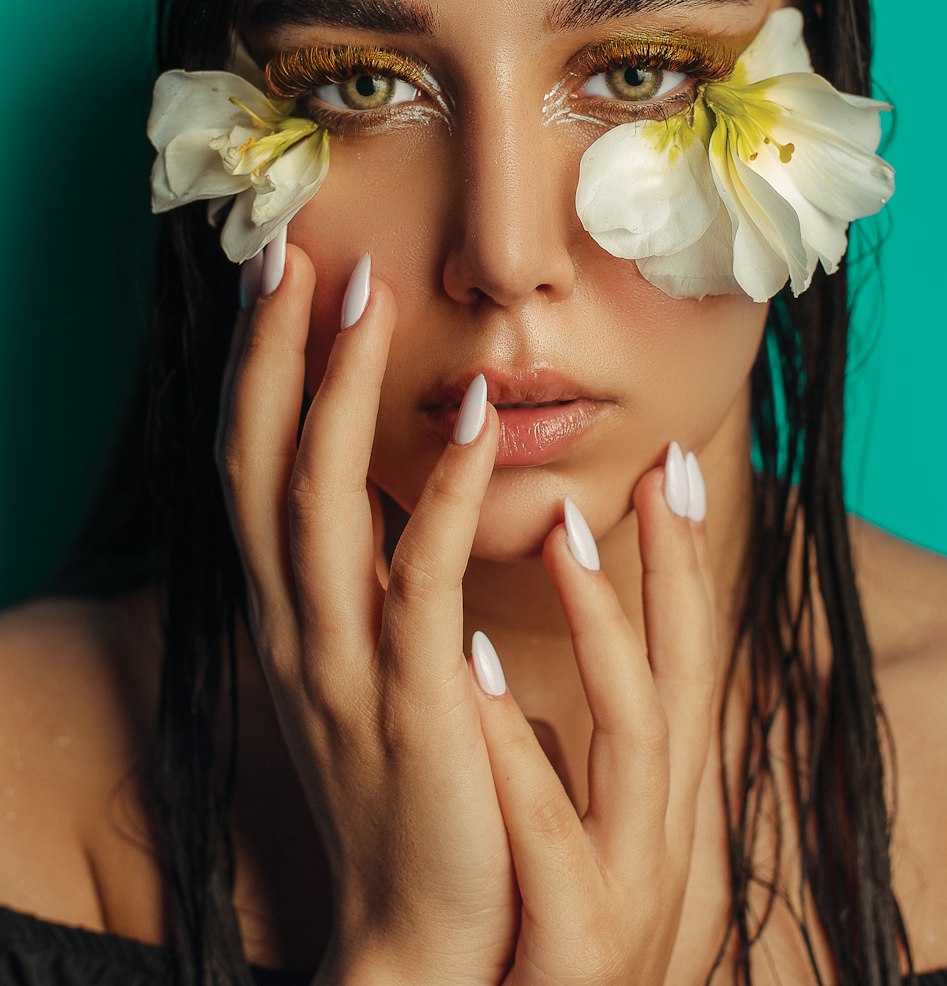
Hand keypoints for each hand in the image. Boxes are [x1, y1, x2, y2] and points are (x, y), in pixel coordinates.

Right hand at [216, 241, 518, 985]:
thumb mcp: (365, 664)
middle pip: (261, 463)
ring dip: (339, 391)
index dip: (256, 369)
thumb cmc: (406, 778)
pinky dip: (441, 490)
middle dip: (274, 352)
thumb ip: (366, 577)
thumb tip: (389, 483)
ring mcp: (344, 663)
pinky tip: (472, 417)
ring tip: (369, 296)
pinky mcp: (412, 700)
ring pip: (319, 503)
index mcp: (287, 613)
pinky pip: (419, 577)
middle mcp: (295, 626)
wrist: (421, 930)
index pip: (251, 466)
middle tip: (297, 251)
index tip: (275, 278)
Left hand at [467, 447, 718, 985]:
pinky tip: (473, 668)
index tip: (674, 462)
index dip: (685, 560)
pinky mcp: (576, 941)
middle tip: (662, 464)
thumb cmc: (536, 921)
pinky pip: (550, 837)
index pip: (683, 656)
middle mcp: (657, 828)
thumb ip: (586, 732)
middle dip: (680, 565)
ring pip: (640, 736)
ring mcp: (625, 882)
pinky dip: (520, 749)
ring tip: (565, 531)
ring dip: (607, 625)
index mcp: (650, 797)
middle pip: (687, 674)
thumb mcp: (584, 819)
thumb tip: (572, 621)